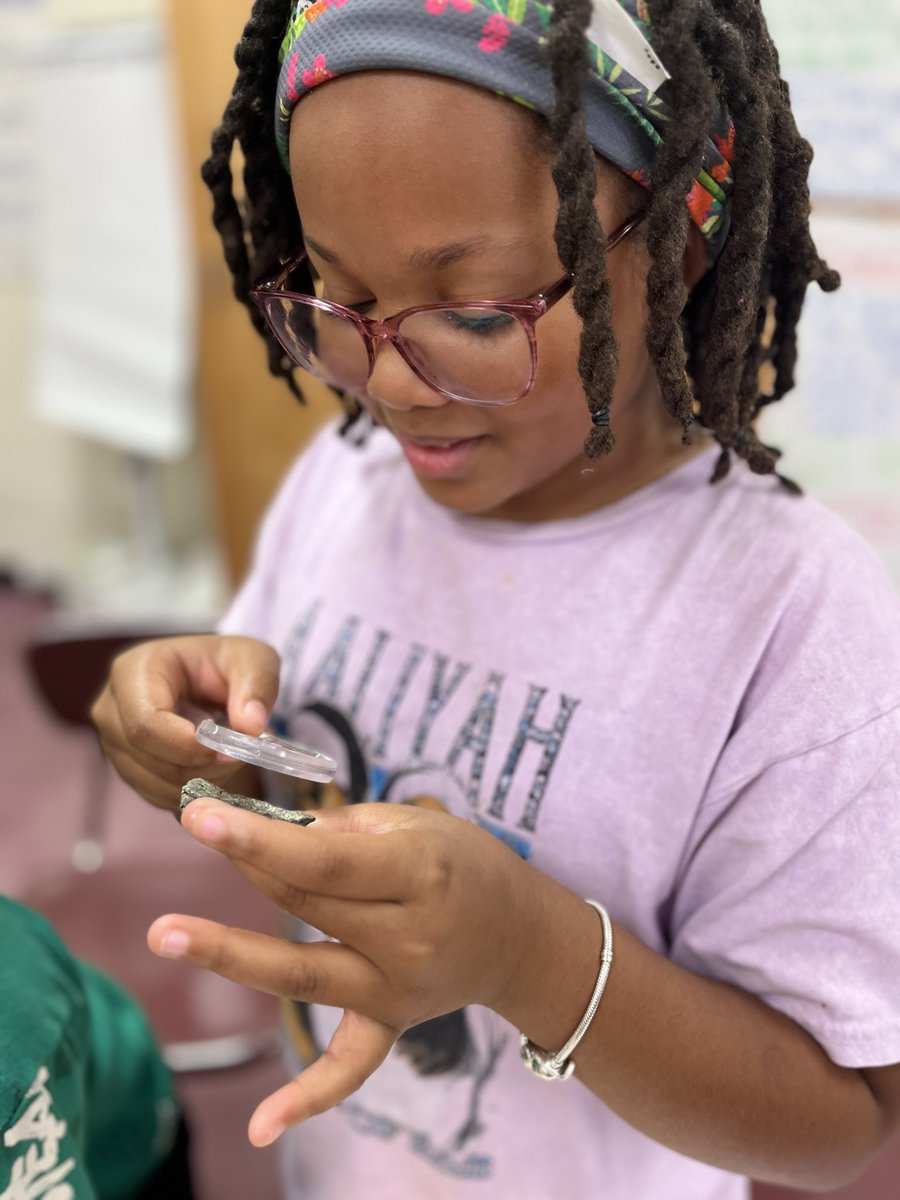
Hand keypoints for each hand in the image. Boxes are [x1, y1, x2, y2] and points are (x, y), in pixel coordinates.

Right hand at [91, 634, 280, 810]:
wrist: (213, 680)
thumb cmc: (227, 664)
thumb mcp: (252, 659)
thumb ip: (256, 686)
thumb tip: (251, 725)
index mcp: (134, 670)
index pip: (146, 724)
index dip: (187, 746)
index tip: (229, 752)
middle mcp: (112, 708)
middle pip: (148, 758)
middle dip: (201, 767)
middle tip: (239, 757)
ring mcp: (113, 742)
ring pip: (155, 783)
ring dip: (201, 781)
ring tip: (229, 757)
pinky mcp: (127, 767)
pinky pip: (158, 796)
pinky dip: (193, 792)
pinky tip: (213, 769)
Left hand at [147, 798, 545, 1144]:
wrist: (523, 938)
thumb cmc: (467, 864)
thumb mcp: (419, 823)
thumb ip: (346, 826)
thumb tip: (275, 830)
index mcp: (419, 873)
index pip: (324, 857)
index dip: (260, 836)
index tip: (205, 814)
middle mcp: (409, 936)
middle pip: (308, 901)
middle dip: (247, 862)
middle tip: (192, 825)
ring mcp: (398, 988)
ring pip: (304, 973)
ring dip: (232, 954)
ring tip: (167, 933)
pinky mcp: (391, 1023)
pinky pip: (350, 1067)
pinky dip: (309, 1099)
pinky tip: (262, 1127)